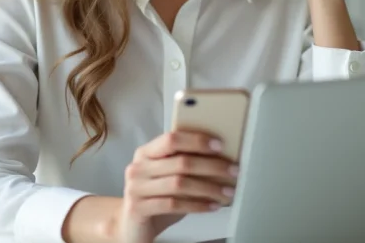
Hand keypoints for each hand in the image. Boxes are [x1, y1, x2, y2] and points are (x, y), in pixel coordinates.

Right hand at [117, 130, 238, 242]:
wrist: (131, 226)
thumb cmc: (155, 198)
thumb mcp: (167, 176)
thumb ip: (184, 164)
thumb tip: (220, 158)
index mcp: (145, 153)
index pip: (172, 139)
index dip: (197, 140)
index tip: (219, 145)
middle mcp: (138, 168)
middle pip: (180, 162)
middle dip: (212, 165)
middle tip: (233, 170)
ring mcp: (135, 188)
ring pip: (180, 184)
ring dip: (209, 187)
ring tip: (227, 191)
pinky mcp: (138, 208)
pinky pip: (174, 204)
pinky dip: (198, 205)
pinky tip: (212, 205)